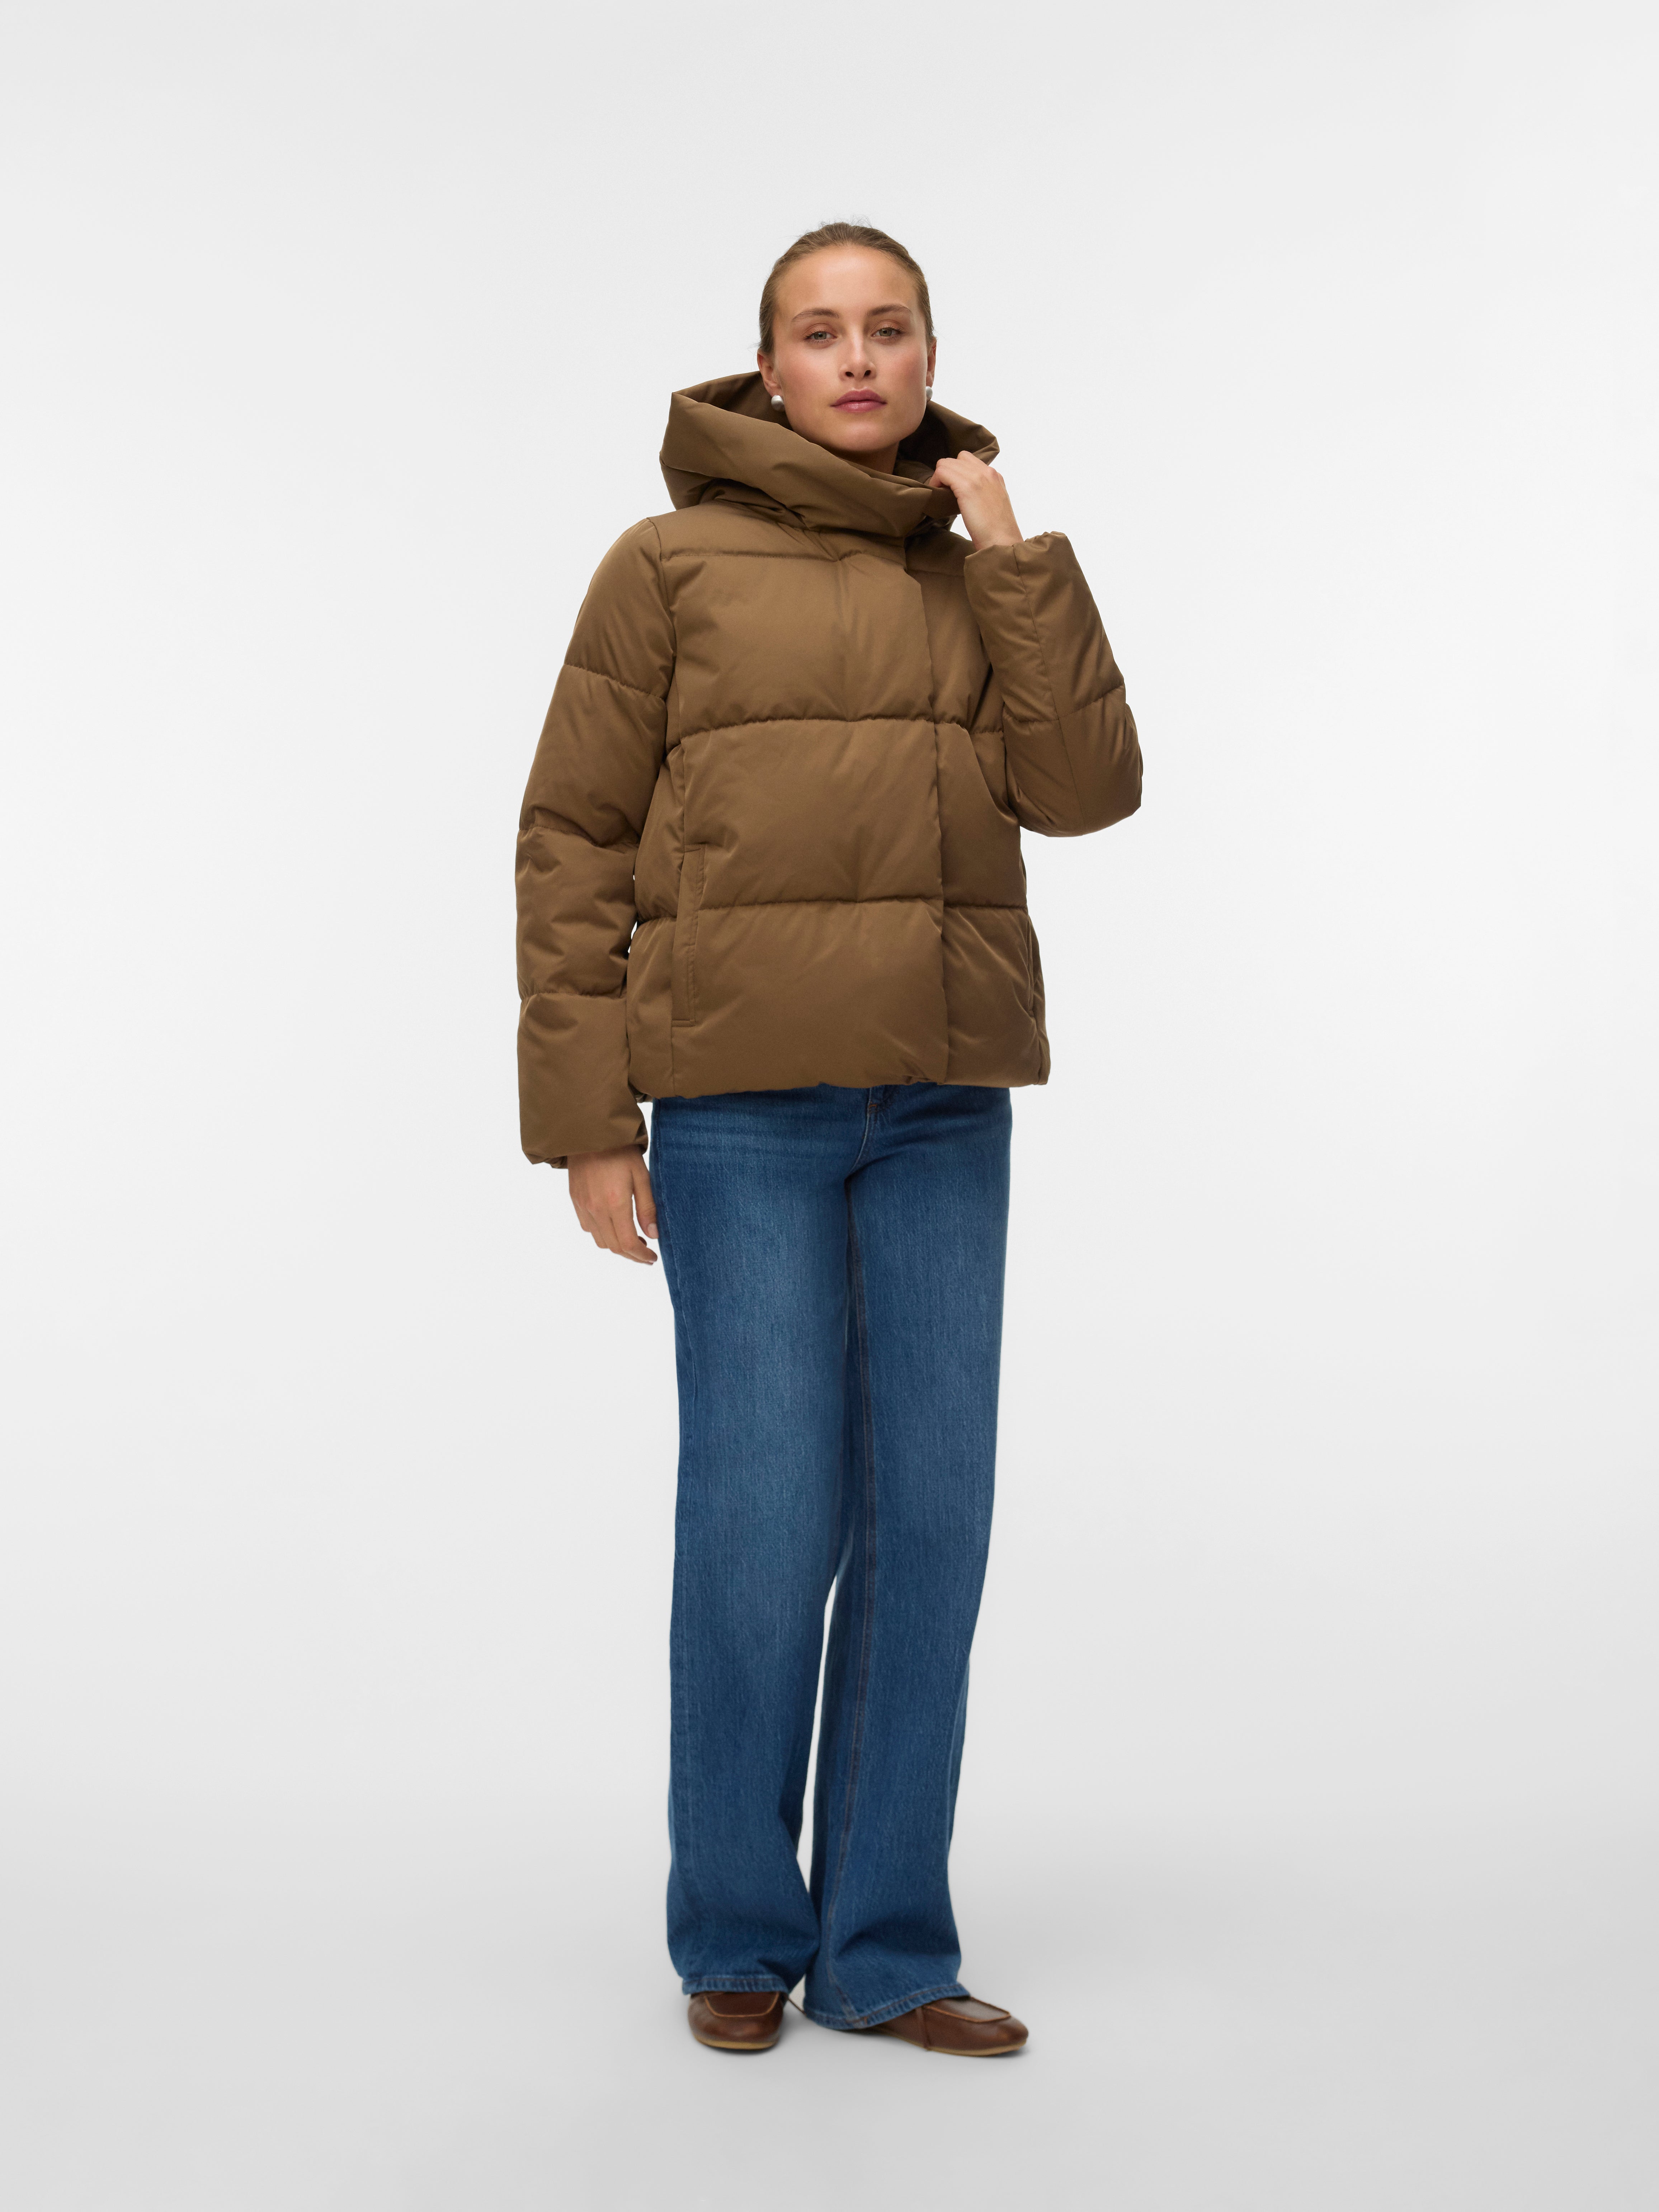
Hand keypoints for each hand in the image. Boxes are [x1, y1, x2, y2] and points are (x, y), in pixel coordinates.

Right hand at [567, 1146, 658, 1264]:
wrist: (589, 1132)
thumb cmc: (620, 1151)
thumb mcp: (642, 1176)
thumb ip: (647, 1208)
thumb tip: (653, 1235)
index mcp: (615, 1203)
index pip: (627, 1243)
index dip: (641, 1256)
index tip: (652, 1258)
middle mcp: (595, 1209)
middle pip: (613, 1247)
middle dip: (631, 1255)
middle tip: (646, 1253)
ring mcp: (582, 1206)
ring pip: (599, 1240)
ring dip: (616, 1245)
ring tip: (632, 1238)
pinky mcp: (574, 1200)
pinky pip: (588, 1227)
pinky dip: (602, 1233)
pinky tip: (614, 1225)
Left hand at [928, 451, 1022, 550]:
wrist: (1002, 541)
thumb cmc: (997, 532)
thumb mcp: (994, 505)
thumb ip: (983, 493)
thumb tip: (964, 493)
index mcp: (995, 476)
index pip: (969, 461)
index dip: (957, 473)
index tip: (953, 489)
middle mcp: (987, 472)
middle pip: (957, 459)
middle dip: (947, 473)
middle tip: (944, 492)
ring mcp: (977, 477)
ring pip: (947, 463)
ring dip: (940, 477)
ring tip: (940, 494)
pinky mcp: (966, 486)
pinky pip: (942, 472)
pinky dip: (936, 481)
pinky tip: (938, 495)